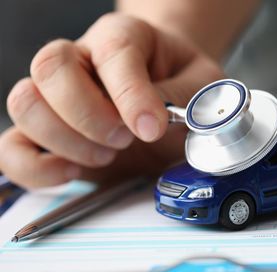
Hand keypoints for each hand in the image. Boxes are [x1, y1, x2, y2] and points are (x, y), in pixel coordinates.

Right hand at [0, 13, 222, 187]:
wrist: (170, 96)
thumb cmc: (182, 86)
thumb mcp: (202, 88)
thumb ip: (188, 101)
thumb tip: (159, 126)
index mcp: (122, 38)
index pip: (113, 52)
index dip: (131, 94)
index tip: (151, 128)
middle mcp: (81, 60)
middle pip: (51, 68)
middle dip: (90, 115)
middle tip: (125, 139)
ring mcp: (57, 96)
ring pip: (24, 104)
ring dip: (66, 140)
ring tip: (107, 155)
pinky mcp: (47, 135)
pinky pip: (11, 148)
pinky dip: (33, 168)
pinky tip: (71, 172)